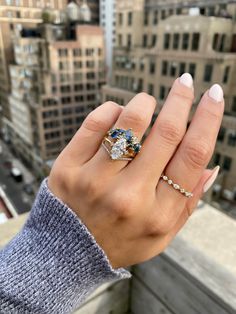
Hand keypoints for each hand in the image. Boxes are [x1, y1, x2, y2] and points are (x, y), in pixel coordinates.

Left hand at [48, 74, 223, 268]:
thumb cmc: (120, 239)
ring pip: (128, 122)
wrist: (69, 252)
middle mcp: (128, 196)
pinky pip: (95, 124)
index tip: (213, 96)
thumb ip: (188, 202)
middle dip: (181, 100)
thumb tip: (211, 166)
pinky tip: (116, 115)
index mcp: (157, 213)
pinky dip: (111, 110)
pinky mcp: (67, 168)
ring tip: (148, 101)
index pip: (193, 156)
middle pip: (165, 134)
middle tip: (185, 82)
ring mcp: (94, 181)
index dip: (208, 119)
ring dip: (144, 102)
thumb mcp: (160, 234)